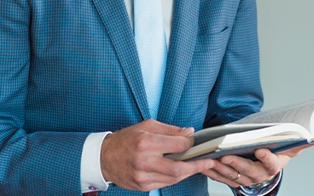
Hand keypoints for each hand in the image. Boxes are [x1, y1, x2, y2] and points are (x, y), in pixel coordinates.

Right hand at [100, 119, 214, 191]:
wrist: (105, 157)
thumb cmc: (126, 139)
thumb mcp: (146, 126)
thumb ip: (169, 130)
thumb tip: (189, 132)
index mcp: (146, 142)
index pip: (176, 145)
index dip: (190, 144)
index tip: (196, 142)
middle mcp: (144, 161)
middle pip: (178, 169)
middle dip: (196, 166)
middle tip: (208, 162)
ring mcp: (143, 176)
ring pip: (173, 179)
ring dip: (187, 173)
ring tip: (196, 166)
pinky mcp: (142, 186)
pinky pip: (164, 184)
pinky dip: (175, 178)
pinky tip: (180, 171)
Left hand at [203, 144, 313, 188]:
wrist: (262, 156)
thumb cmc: (274, 147)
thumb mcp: (288, 142)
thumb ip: (301, 140)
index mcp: (274, 165)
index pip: (273, 164)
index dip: (267, 158)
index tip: (260, 150)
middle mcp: (260, 175)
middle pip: (249, 173)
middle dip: (238, 164)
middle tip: (227, 155)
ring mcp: (245, 178)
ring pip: (233, 176)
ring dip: (221, 169)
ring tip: (212, 158)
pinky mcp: (231, 176)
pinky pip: (221, 176)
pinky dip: (212, 171)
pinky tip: (203, 163)